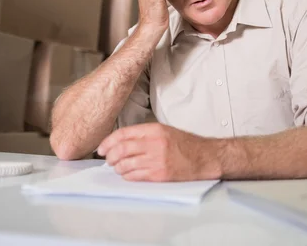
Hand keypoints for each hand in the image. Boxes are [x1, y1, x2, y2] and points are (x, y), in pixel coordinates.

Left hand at [97, 123, 221, 181]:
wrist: (205, 158)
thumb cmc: (186, 145)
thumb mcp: (165, 131)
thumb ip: (145, 135)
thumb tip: (120, 142)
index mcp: (155, 130)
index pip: (123, 134)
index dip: (108, 142)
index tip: (101, 148)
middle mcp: (155, 144)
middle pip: (121, 150)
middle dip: (110, 157)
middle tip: (108, 160)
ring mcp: (157, 160)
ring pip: (125, 165)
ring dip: (118, 168)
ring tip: (119, 168)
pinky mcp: (160, 175)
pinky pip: (135, 176)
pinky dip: (127, 176)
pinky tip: (129, 174)